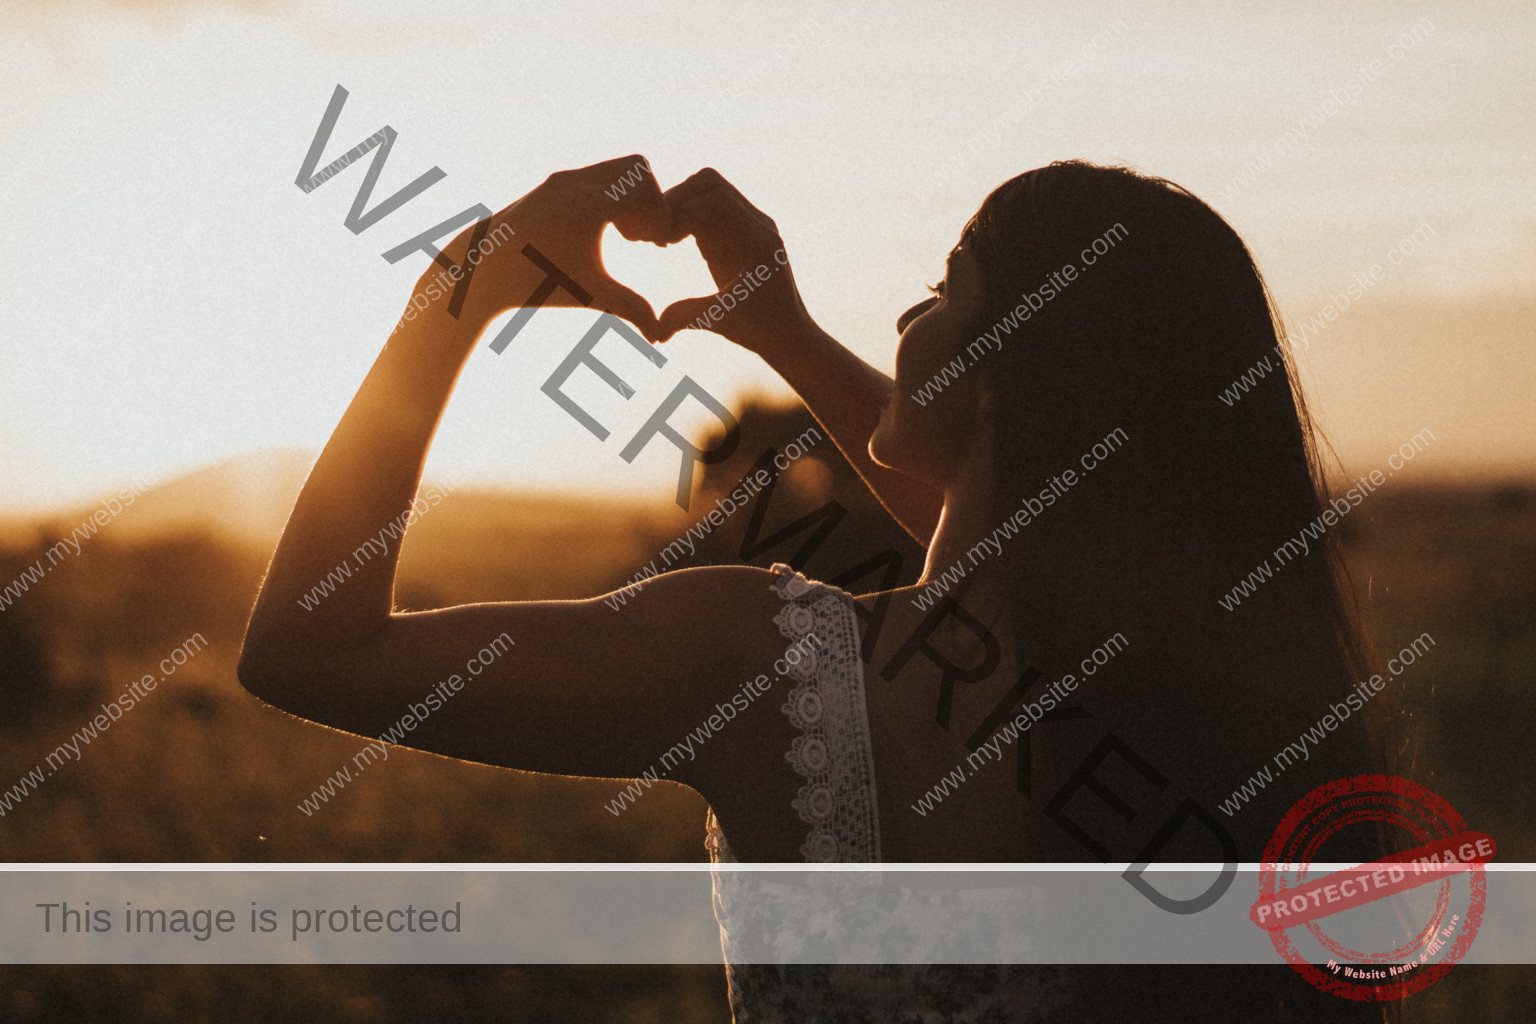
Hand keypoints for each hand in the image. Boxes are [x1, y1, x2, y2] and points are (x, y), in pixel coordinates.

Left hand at [437, 155, 675, 339]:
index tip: (660, 246)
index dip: (662, 214)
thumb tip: (659, 336)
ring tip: (628, 238)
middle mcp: (574, 182)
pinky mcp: (551, 185)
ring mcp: (561, 180)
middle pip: (637, 167)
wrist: (481, 271)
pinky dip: (609, 195)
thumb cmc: (536, 283)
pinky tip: (603, 232)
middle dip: (650, 200)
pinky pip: (595, 177)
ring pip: (615, 169)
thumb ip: (630, 308)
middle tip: (646, 238)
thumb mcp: (588, 295)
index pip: (645, 188)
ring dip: (630, 197)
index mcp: (587, 205)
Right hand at [655, 168, 814, 356]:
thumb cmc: (761, 330)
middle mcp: (756, 224)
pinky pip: (705, 207)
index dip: (682, 213)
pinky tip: (669, 243)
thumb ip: (690, 317)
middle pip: (710, 183)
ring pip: (706, 190)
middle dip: (676, 201)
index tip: (661, 242)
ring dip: (678, 206)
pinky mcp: (734, 231)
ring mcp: (746, 224)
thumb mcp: (724, 323)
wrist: (787, 332)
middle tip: (655, 235)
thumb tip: (654, 329)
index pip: (716, 201)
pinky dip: (683, 216)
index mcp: (758, 240)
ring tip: (660, 239)